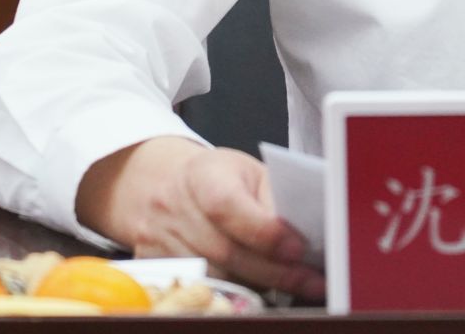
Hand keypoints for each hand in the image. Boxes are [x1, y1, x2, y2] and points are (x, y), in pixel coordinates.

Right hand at [76, 135, 325, 301]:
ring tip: (291, 285)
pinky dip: (232, 292)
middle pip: (226, 251)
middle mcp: (174, 208)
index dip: (265, 232)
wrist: (161, 184)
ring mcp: (159, 240)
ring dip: (257, 284)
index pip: (229, 206)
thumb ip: (273, 197)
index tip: (298, 249)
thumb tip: (304, 230)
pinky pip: (199, 287)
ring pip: (215, 276)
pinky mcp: (153, 265)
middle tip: (311, 281)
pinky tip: (256, 288)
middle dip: (276, 271)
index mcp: (202, 175)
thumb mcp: (248, 171)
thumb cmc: (215, 177)